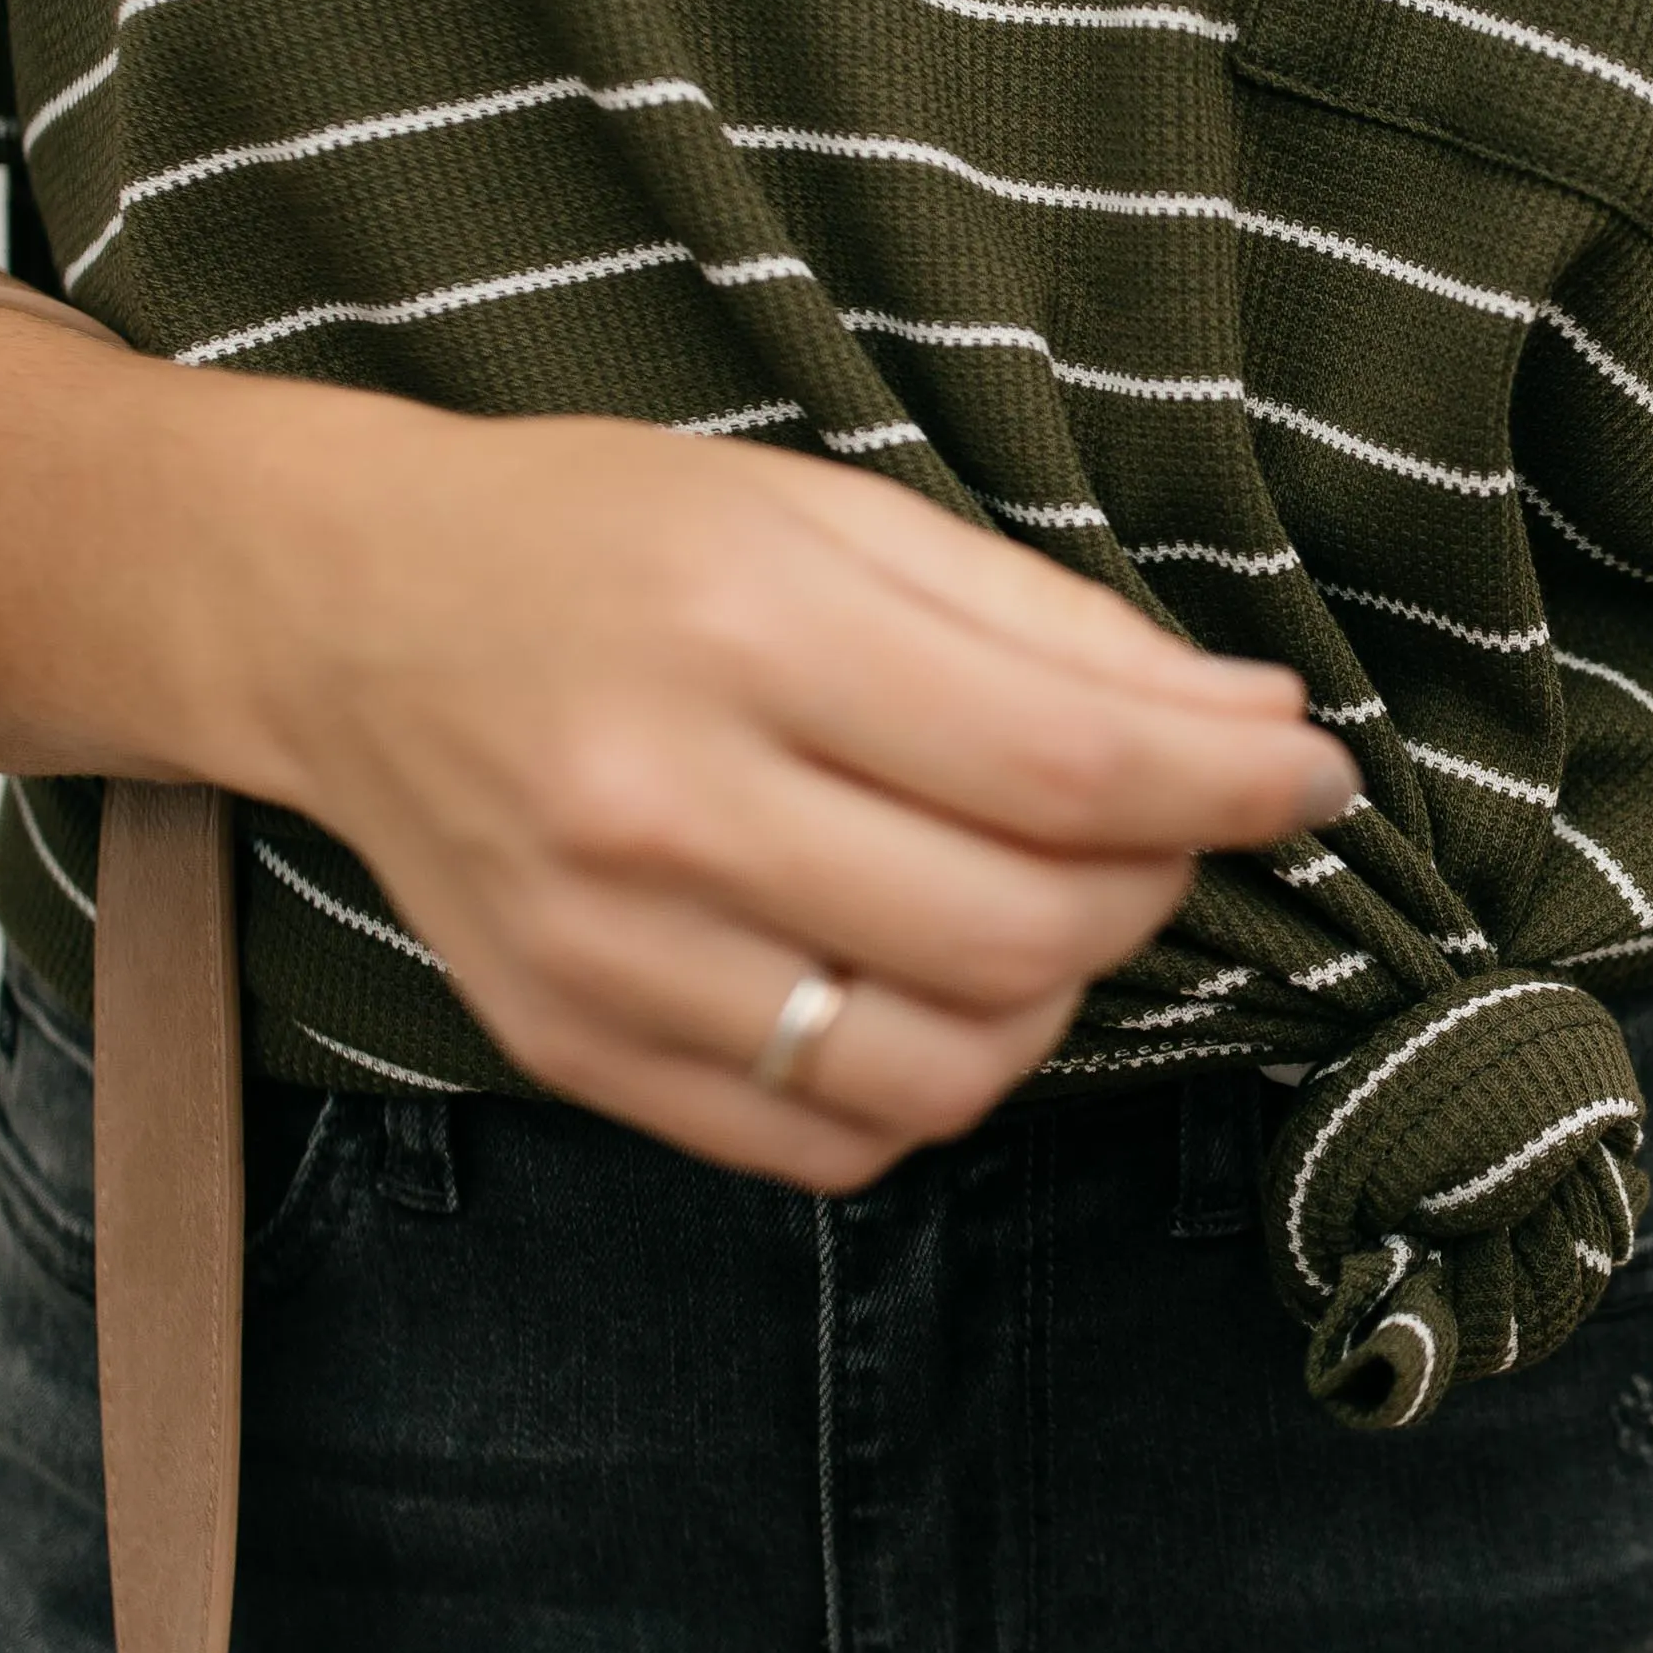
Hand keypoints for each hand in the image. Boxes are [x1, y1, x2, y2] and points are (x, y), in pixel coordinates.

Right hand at [224, 395, 1355, 1184]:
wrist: (344, 614)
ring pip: (946, 1066)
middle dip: (1152, 886)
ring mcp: (609, 952)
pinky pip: (833, 1139)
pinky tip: (920, 982)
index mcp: (746, 629)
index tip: (1308, 777)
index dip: (1232, 789)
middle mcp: (664, 805)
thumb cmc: (604, 542)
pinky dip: (929, 1082)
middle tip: (1159, 824)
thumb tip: (1255, 729)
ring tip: (1035, 907)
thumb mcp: (829, 513)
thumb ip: (1051, 627)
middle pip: (1023, 933)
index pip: (1068, 769)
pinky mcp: (572, 1048)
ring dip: (1050, 1003)